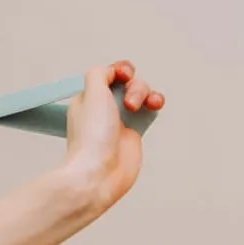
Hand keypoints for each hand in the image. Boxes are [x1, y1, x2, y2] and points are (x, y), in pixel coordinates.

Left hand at [62, 61, 163, 210]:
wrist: (99, 173)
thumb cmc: (92, 138)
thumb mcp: (91, 93)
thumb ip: (100, 74)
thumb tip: (112, 71)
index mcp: (88, 98)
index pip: (108, 74)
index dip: (119, 71)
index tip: (123, 76)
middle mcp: (104, 108)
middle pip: (128, 83)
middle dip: (134, 86)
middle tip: (128, 103)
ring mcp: (120, 121)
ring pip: (140, 95)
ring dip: (145, 93)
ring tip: (139, 107)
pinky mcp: (134, 133)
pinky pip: (149, 110)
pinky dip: (154, 104)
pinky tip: (154, 105)